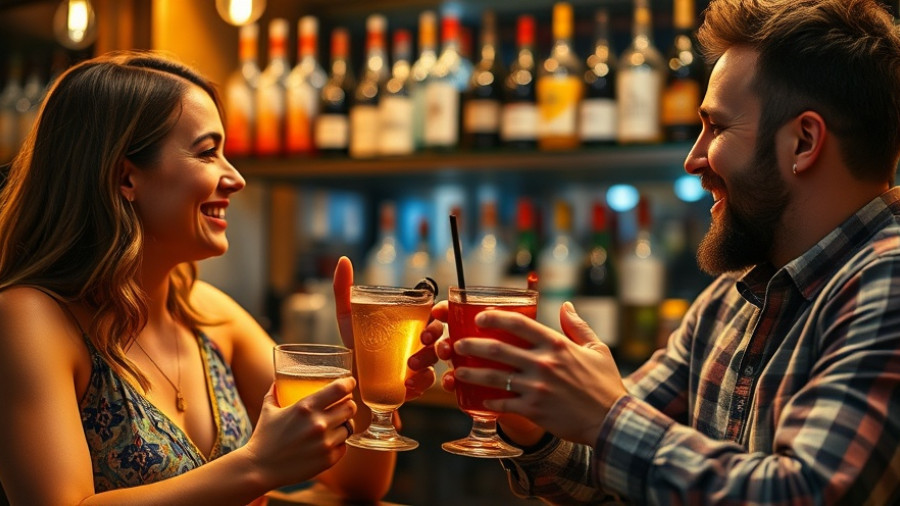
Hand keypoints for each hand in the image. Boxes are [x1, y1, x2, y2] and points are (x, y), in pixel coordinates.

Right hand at [244, 378, 356, 488]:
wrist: (259, 469)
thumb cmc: (263, 438)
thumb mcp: (268, 410)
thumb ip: (274, 392)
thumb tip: (277, 381)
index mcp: (306, 407)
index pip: (339, 389)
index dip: (349, 383)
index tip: (350, 382)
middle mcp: (319, 423)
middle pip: (350, 407)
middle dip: (348, 405)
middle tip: (343, 406)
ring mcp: (325, 443)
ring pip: (349, 427)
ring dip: (343, 425)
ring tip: (335, 426)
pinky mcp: (328, 460)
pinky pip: (344, 446)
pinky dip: (338, 444)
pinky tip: (328, 443)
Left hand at [333, 256, 433, 401]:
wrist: (348, 382)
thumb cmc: (353, 346)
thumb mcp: (347, 318)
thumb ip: (344, 290)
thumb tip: (343, 260)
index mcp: (411, 321)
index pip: (437, 312)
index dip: (443, 311)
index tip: (436, 313)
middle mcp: (420, 341)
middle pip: (441, 335)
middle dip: (438, 337)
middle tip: (424, 340)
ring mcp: (420, 363)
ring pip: (436, 360)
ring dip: (427, 362)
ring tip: (410, 367)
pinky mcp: (416, 384)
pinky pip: (427, 382)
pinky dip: (421, 383)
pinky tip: (408, 386)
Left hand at [452, 301, 625, 446]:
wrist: (611, 421)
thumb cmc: (605, 384)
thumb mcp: (596, 348)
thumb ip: (577, 325)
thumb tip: (566, 305)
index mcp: (556, 345)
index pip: (518, 324)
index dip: (494, 317)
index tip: (479, 318)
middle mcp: (542, 364)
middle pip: (497, 349)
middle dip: (471, 345)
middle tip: (457, 344)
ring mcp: (536, 388)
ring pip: (494, 377)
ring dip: (471, 373)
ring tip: (456, 371)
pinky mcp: (534, 410)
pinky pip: (503, 403)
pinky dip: (488, 401)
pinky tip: (479, 399)